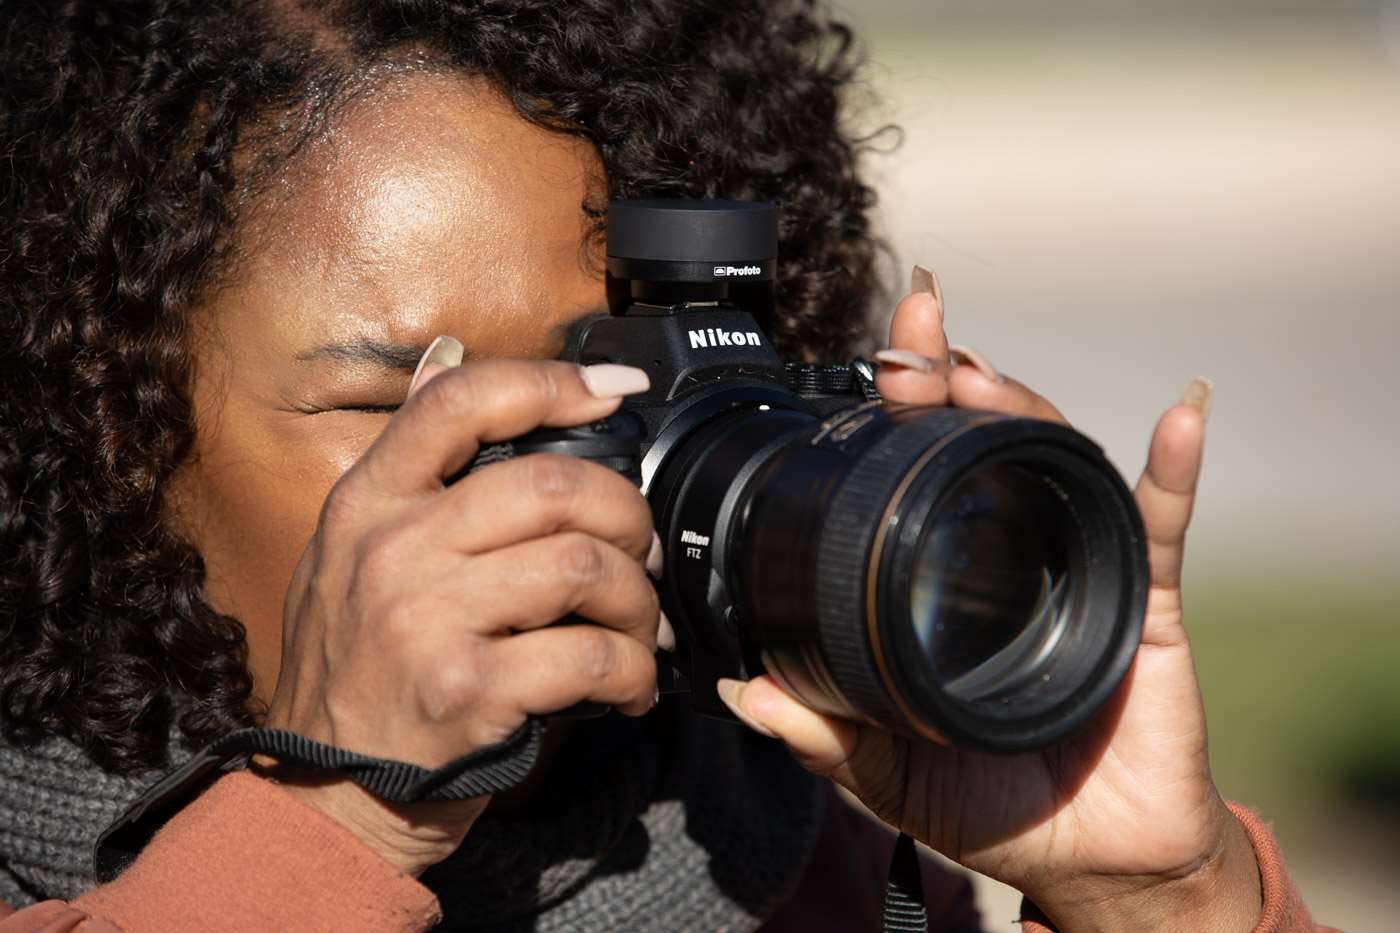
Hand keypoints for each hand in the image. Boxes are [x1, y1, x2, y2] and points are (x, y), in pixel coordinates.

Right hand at [263, 340, 665, 875]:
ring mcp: (425, 618)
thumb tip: (448, 358)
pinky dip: (633, 670)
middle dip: (626, 515)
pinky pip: (590, 656)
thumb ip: (407, 464)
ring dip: (637, 600)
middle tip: (641, 553)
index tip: (616, 390)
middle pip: (552, 485)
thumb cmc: (354, 672)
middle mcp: (391, 549)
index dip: (552, 381)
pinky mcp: (466, 689)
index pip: (460, 403)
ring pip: (584, 566)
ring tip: (638, 627)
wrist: (325, 799)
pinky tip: (629, 686)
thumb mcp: (348, 553)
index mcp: (366, 502)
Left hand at [718, 269, 1262, 931]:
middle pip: (989, 446)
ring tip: (979, 377)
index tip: (876, 354)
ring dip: (1025, 408)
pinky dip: (1172, 471)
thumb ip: (822, 735)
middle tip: (915, 339)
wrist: (1087, 860)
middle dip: (952, 380)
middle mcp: (1015, 557)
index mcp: (951, 579)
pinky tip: (1181, 416)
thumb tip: (744, 691)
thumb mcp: (884, 772)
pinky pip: (1160, 529)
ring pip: (1058, 467)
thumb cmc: (991, 805)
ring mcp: (1081, 570)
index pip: (922, 474)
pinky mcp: (1147, 605)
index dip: (901, 411)